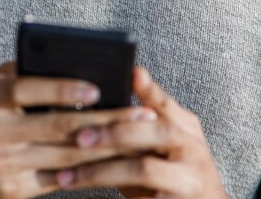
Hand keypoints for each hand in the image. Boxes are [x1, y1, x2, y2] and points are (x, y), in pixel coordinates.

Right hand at [0, 62, 158, 198]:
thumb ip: (17, 74)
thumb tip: (64, 60)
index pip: (23, 89)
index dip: (59, 88)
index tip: (95, 87)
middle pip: (56, 126)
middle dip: (105, 120)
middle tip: (141, 114)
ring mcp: (1, 165)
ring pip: (66, 156)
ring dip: (108, 147)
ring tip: (138, 138)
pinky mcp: (12, 192)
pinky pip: (60, 178)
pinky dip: (90, 169)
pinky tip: (116, 161)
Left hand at [54, 67, 227, 198]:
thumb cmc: (171, 174)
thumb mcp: (159, 145)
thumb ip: (136, 124)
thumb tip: (92, 104)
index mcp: (185, 127)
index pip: (165, 102)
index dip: (149, 88)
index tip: (132, 73)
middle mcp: (192, 148)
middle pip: (157, 131)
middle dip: (114, 132)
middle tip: (79, 137)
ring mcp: (190, 178)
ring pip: (143, 168)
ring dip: (100, 171)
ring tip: (68, 177)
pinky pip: (143, 198)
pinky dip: (113, 196)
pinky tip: (87, 197)